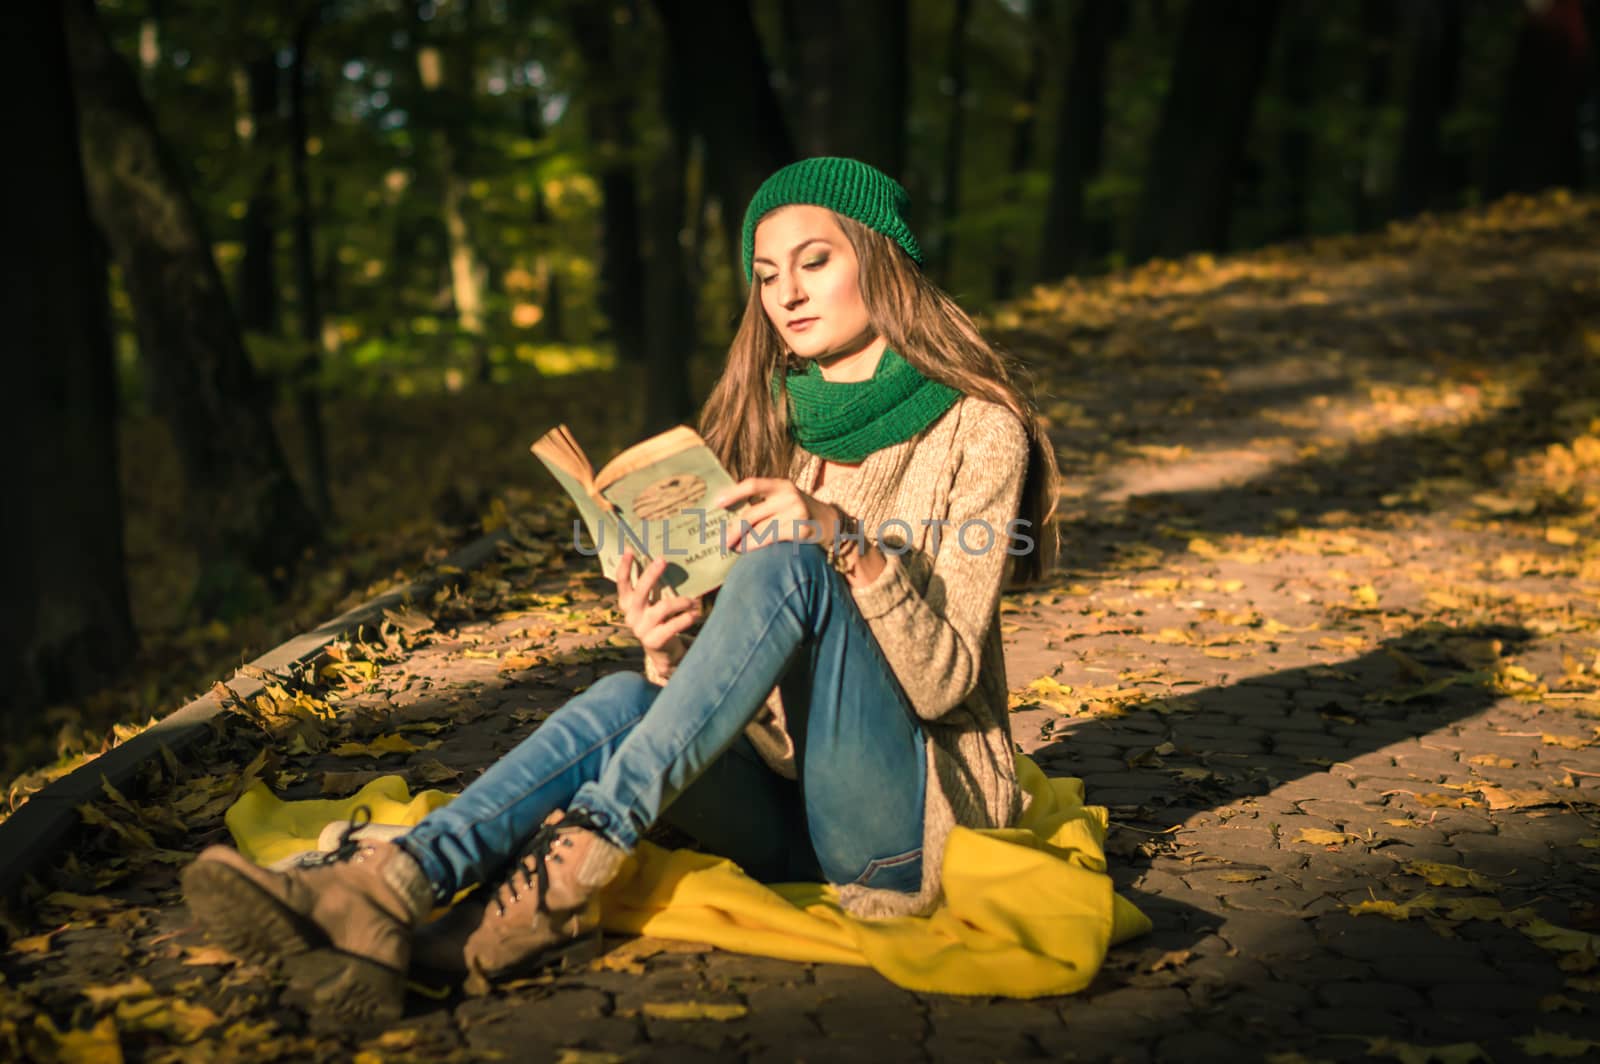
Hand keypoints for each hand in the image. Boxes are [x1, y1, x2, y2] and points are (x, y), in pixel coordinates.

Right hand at [616, 547, 700, 672]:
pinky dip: (686, 618)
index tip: (629, 550)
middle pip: (640, 591)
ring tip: (694, 601)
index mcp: (627, 603)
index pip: (622, 583)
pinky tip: (695, 614)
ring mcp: (641, 629)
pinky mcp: (653, 641)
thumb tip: (663, 559)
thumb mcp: (652, 603)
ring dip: (682, 601)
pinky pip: (672, 625)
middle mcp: (631, 615)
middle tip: (662, 560)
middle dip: (651, 574)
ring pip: (663, 607)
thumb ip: (653, 587)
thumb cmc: (659, 619)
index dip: (625, 567)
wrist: (661, 651)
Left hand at [712, 477, 839, 552]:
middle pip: (753, 513)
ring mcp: (797, 512)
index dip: (733, 493)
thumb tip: (730, 516)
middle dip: (734, 529)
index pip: (753, 485)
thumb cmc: (797, 512)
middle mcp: (789, 495)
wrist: (830, 522)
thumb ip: (763, 503)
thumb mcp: (784, 499)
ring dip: (743, 541)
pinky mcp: (802, 529)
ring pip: (760, 529)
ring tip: (733, 547)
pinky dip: (756, 545)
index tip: (717, 503)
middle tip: (723, 540)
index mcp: (781, 485)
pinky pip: (772, 538)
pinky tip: (747, 550)